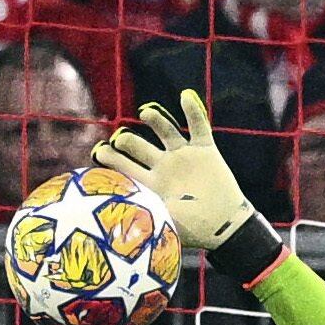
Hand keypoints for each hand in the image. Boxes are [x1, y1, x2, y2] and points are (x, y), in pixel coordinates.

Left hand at [95, 90, 258, 250]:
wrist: (225, 227)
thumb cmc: (193, 229)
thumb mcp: (164, 221)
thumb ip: (145, 212)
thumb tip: (121, 210)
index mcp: (150, 184)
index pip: (124, 167)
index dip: (110, 158)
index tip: (98, 152)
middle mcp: (164, 166)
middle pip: (138, 146)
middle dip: (125, 141)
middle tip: (118, 139)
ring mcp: (183, 156)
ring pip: (166, 131)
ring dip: (155, 119)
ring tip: (145, 112)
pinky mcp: (205, 150)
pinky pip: (199, 126)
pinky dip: (193, 111)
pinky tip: (184, 96)